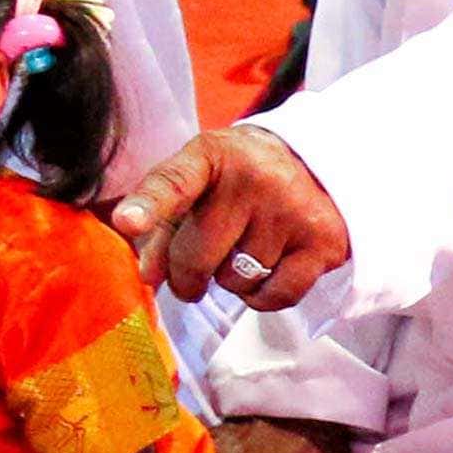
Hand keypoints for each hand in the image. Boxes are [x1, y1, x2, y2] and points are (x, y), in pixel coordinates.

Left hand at [111, 126, 348, 307]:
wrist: (319, 164)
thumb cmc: (240, 181)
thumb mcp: (198, 186)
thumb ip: (164, 228)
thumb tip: (150, 278)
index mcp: (214, 155)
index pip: (175, 182)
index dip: (149, 205)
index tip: (128, 223)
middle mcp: (257, 179)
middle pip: (197, 258)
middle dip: (187, 277)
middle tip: (193, 273)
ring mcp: (294, 211)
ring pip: (236, 282)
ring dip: (230, 281)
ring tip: (244, 254)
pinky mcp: (324, 243)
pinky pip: (275, 296)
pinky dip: (261, 296)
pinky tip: (266, 272)